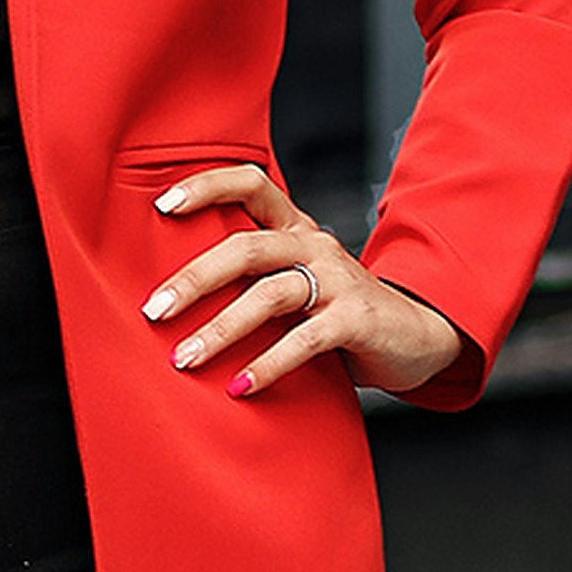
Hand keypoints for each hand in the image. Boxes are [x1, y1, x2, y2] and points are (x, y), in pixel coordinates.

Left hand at [139, 164, 466, 401]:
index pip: (251, 184)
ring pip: (269, 295)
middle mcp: (315, 245)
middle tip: (155, 311)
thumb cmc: (340, 310)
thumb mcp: (296, 282)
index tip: (160, 206)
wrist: (417, 337)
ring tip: (185, 359)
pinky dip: (268, 365)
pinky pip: (304, 341)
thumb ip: (252, 277)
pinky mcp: (356, 320)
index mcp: (295, 229)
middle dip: (194, 279)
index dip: (207, 186)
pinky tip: (240, 387)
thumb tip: (174, 294)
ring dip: (221, 330)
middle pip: (246, 247)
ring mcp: (338, 281)